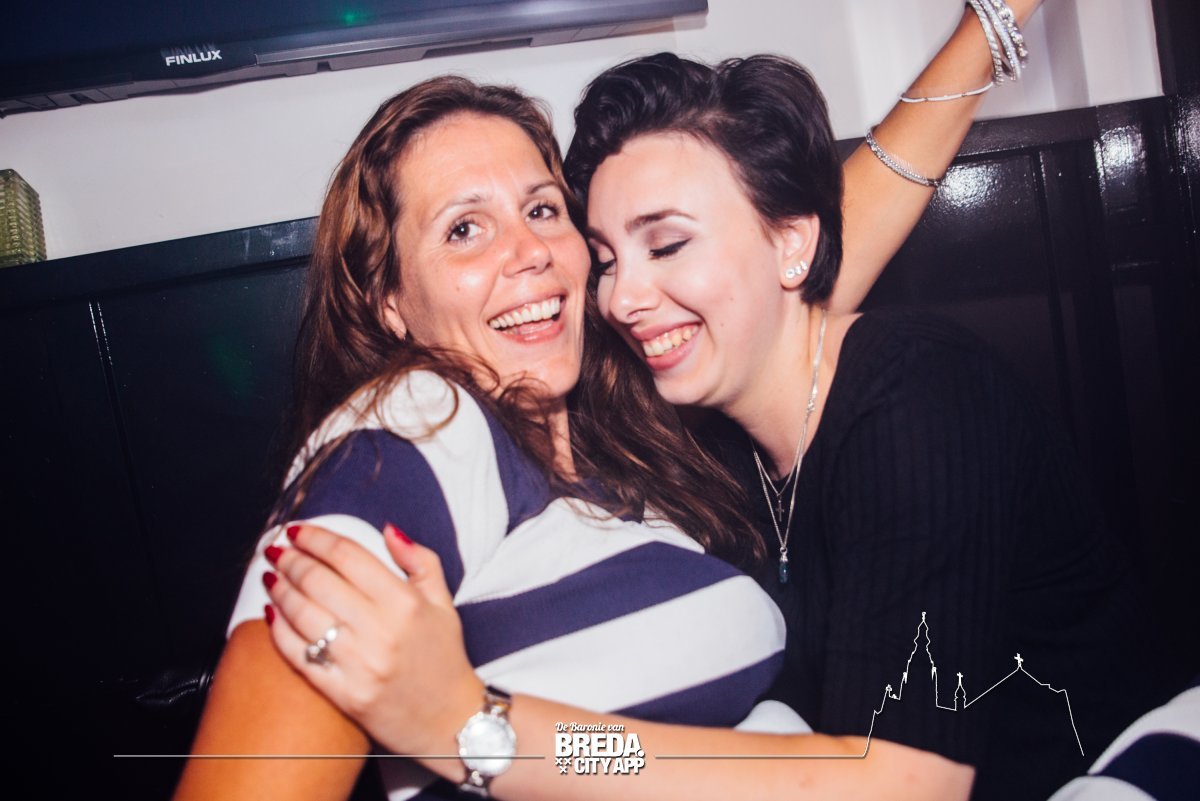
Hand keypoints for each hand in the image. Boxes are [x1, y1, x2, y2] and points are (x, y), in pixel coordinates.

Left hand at [263, 523, 483, 756]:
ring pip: (302, 615)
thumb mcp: (443, 602)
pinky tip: (272, 614)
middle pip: (319, 581)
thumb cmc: (444, 658)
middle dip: (291, 559)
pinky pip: (298, 656)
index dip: (317, 538)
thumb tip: (389, 530)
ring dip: (279, 590)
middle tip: (277, 550)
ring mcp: (359, 664)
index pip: (348, 556)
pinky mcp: (343, 693)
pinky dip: (278, 631)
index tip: (299, 530)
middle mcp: (381, 631)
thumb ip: (420, 560)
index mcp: (405, 603)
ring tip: (271, 577)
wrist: (450, 720)